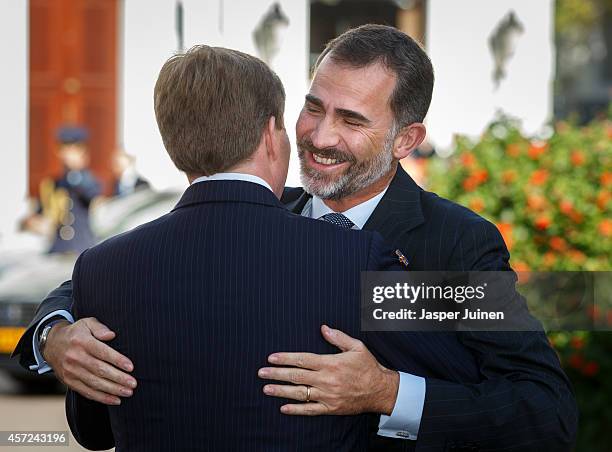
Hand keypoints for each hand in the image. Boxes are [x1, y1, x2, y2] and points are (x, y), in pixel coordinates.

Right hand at [44, 317, 136, 404]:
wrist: (51, 344)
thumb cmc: (76, 333)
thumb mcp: (87, 323)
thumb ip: (100, 327)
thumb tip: (111, 335)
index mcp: (82, 342)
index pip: (102, 352)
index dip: (117, 360)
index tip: (131, 367)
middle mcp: (75, 357)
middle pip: (100, 370)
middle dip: (118, 378)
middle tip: (133, 383)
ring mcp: (71, 371)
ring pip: (94, 383)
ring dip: (112, 390)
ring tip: (127, 392)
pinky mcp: (69, 381)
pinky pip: (86, 391)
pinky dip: (101, 397)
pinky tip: (114, 400)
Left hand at [258, 325, 398, 415]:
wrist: (380, 391)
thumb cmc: (368, 366)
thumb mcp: (356, 347)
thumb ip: (338, 337)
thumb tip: (323, 328)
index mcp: (330, 363)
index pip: (302, 360)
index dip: (285, 358)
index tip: (271, 358)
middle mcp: (326, 380)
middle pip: (296, 376)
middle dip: (277, 374)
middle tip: (261, 372)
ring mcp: (327, 396)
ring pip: (299, 393)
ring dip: (281, 391)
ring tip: (266, 388)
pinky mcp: (330, 408)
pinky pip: (310, 410)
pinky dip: (296, 410)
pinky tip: (283, 408)